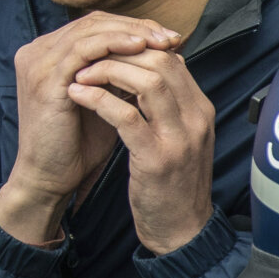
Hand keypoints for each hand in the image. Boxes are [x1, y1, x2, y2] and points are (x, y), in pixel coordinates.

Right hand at [0, 13, 177, 246]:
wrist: (52, 174)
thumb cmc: (82, 141)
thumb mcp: (108, 98)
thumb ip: (124, 74)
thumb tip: (166, 53)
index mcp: (54, 52)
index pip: (99, 24)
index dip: (136, 27)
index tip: (173, 38)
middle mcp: (41, 50)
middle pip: (95, 21)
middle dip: (138, 26)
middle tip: (172, 36)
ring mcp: (40, 62)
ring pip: (90, 30)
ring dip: (131, 33)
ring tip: (162, 41)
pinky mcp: (44, 79)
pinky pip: (82, 51)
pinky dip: (113, 45)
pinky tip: (139, 48)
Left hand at [67, 46, 215, 253]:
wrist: (182, 229)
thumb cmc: (174, 182)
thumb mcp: (180, 136)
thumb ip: (170, 105)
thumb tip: (150, 70)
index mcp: (201, 110)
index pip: (171, 59)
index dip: (133, 48)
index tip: (103, 53)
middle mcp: (196, 119)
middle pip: (161, 62)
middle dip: (118, 53)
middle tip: (86, 59)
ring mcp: (179, 138)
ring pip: (147, 81)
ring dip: (106, 71)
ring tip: (80, 76)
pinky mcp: (157, 158)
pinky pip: (126, 116)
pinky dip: (97, 99)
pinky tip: (77, 96)